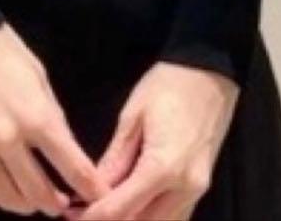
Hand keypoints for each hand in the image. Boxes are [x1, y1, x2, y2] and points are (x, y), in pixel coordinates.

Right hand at [0, 22, 111, 216]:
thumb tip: (64, 147)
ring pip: (7, 200)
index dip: (93, 190)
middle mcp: (9, 140)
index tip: (101, 198)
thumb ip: (53, 114)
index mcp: (37, 117)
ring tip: (32, 198)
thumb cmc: (0, 49)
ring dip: (25, 205)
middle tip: (63, 202)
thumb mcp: (38, 75)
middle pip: (41, 195)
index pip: (74, 168)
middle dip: (58, 205)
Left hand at [63, 61, 238, 220]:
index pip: (123, 208)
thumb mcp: (132, 116)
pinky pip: (174, 214)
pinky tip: (129, 207)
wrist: (209, 73)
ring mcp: (197, 190)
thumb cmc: (168, 85)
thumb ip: (115, 158)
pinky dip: (150, 216)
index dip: (94, 217)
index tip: (71, 216)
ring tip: (100, 212)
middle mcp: (185, 187)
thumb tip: (92, 186)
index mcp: (164, 167)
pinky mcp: (201, 186)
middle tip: (80, 214)